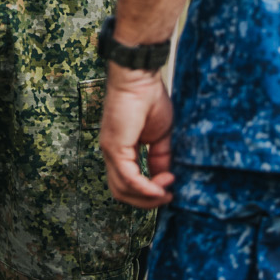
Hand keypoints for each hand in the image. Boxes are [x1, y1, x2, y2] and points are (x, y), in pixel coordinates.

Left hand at [99, 63, 177, 208]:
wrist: (140, 77)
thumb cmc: (149, 97)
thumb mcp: (161, 135)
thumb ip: (161, 158)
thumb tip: (164, 179)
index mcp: (121, 150)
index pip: (128, 183)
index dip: (149, 192)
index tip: (170, 188)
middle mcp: (111, 154)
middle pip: (122, 192)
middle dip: (146, 202)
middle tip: (167, 196)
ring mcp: (110, 151)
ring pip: (122, 190)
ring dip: (146, 198)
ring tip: (165, 191)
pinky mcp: (114, 147)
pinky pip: (128, 178)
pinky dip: (145, 189)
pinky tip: (160, 189)